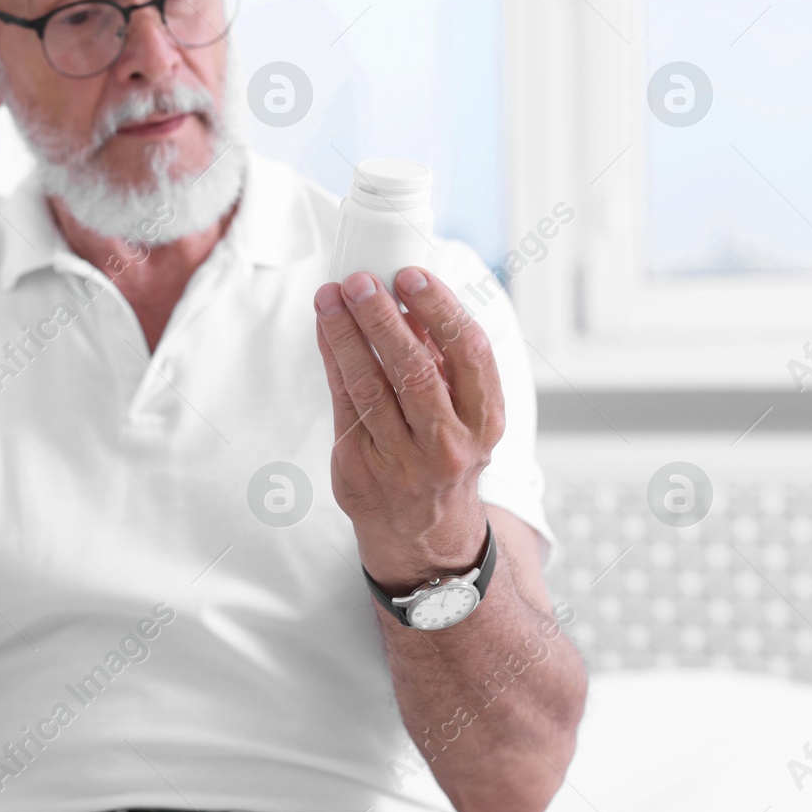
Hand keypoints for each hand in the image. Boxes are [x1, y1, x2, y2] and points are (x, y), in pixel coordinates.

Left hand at [313, 266, 502, 589]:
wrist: (424, 535)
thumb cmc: (443, 454)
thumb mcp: (464, 415)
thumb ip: (443, 362)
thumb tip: (409, 300)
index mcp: (485, 421)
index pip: (469, 354)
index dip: (440, 309)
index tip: (411, 276)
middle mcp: (448, 444)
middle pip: (413, 369)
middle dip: (382, 318)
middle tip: (360, 279)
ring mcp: (402, 461)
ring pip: (369, 385)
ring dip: (346, 333)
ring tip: (330, 296)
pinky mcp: (360, 468)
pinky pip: (343, 402)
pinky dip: (333, 358)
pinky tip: (326, 329)